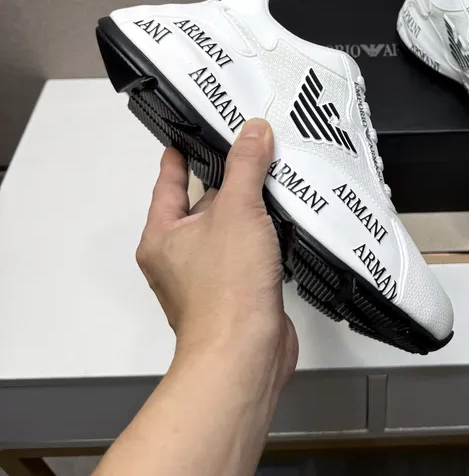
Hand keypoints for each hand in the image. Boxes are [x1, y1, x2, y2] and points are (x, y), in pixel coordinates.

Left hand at [137, 118, 297, 389]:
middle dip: (229, 179)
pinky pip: (250, 252)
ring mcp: (210, 276)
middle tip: (253, 147)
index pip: (169, 181)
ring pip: (231, 229)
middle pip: (204, 204)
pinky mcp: (238, 292)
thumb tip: (253, 129)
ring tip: (277, 175)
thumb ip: (246, 166)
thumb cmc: (227, 286)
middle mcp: (180, 255)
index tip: (193, 130)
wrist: (245, 354)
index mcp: (164, 234)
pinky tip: (288, 219)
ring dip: (251, 209)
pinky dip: (265, 236)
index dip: (181, 153)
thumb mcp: (236, 210)